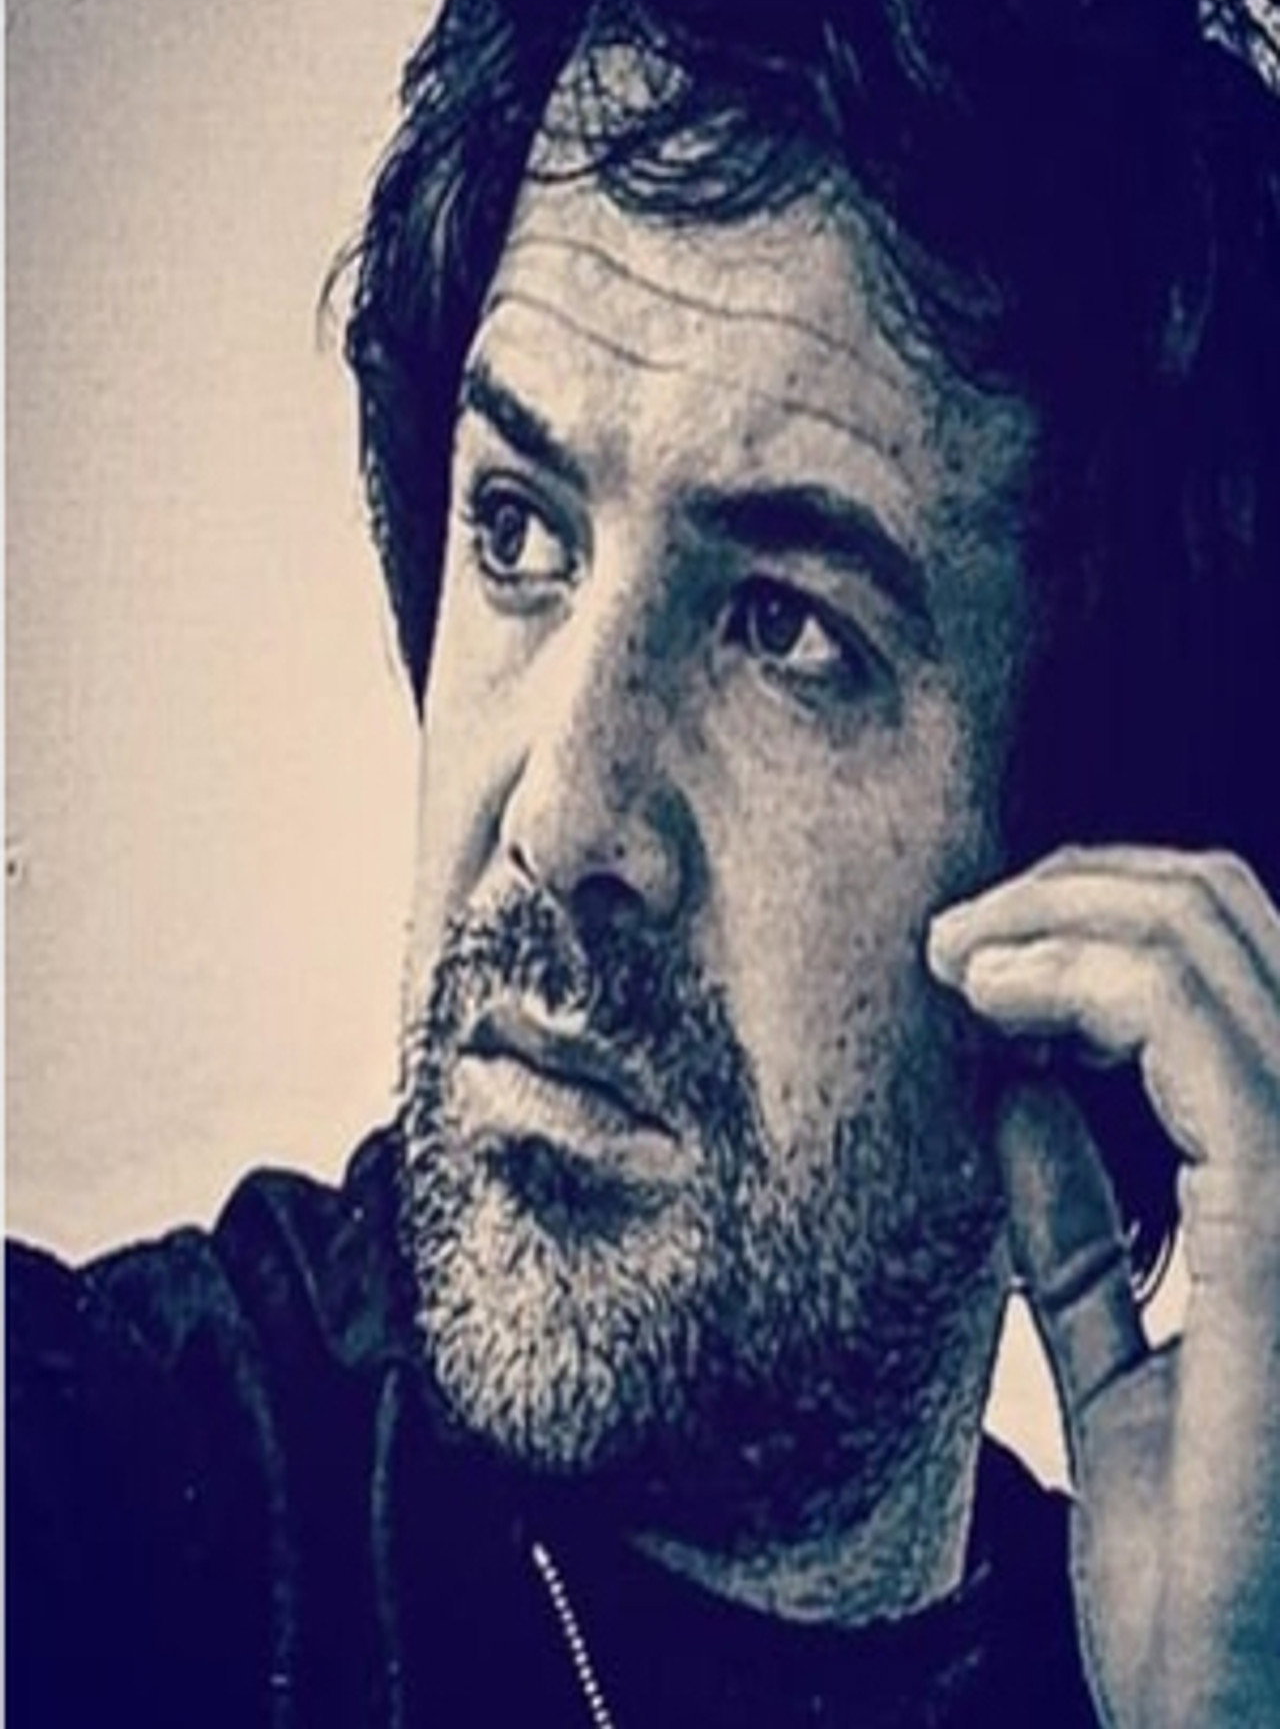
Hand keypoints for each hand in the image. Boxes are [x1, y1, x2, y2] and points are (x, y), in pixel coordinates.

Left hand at [928, 846, 1279, 1728]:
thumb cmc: (1204, 1588)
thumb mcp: (1117, 1374)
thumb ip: (1080, 1235)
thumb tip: (1015, 1101)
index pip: (1243, 972)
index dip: (1112, 918)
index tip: (982, 955)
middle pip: (1236, 923)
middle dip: (1081, 890)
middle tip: (959, 936)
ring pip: (1217, 953)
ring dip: (1065, 917)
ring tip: (959, 957)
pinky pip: (1200, 1044)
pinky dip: (1086, 982)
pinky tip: (995, 1001)